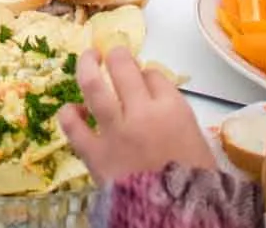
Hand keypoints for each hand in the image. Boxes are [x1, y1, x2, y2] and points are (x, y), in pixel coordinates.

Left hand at [56, 45, 214, 185]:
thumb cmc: (194, 186)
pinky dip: (69, 114)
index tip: (145, 78)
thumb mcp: (197, 143)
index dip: (148, 74)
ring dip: (88, 65)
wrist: (178, 218)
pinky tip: (72, 109)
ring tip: (88, 56)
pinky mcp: (95, 154)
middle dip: (118, 56)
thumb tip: (158, 103)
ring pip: (93, 85)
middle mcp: (142, 113)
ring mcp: (115, 131)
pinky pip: (72, 126)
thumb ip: (176, 118)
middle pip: (124, 68)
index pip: (155, 76)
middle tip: (114, 53)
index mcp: (173, 111)